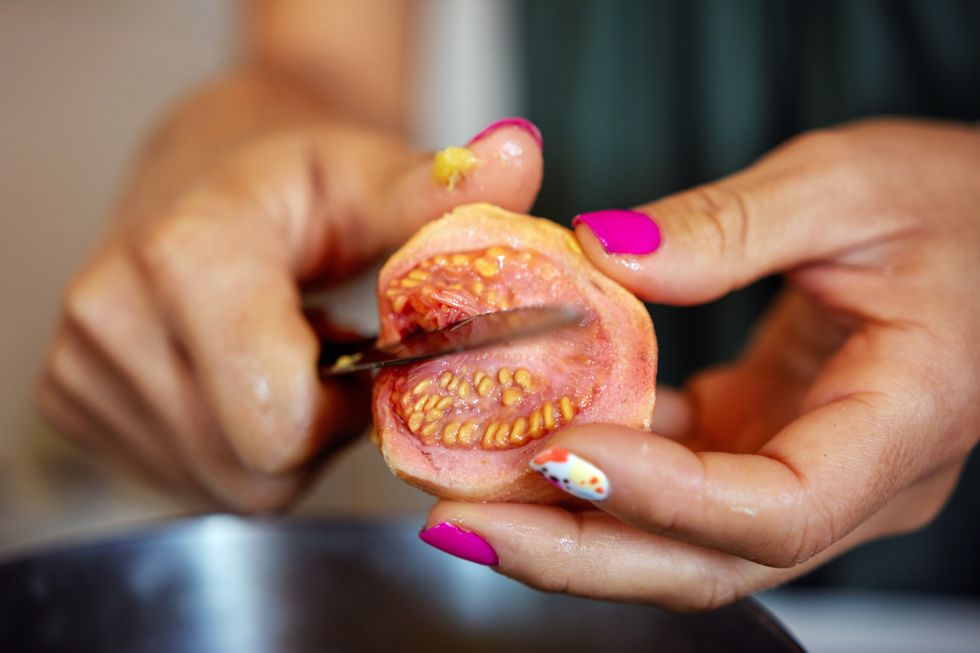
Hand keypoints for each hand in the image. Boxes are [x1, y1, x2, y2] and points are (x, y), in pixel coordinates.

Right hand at [35, 71, 543, 511]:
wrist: (205, 171)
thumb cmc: (294, 175)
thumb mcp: (370, 174)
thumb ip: (438, 194)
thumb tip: (519, 158)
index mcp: (186, 257)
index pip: (280, 422)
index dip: (346, 408)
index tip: (362, 353)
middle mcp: (112, 318)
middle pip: (255, 470)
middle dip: (317, 432)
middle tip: (329, 358)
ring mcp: (81, 367)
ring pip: (226, 486)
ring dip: (280, 441)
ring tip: (285, 359)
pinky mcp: (71, 402)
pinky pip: (191, 479)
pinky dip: (235, 447)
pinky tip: (241, 377)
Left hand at [424, 119, 979, 609]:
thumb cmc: (955, 203)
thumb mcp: (850, 186)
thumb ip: (730, 226)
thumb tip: (603, 256)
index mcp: (904, 423)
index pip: (779, 508)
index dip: (664, 497)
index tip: (560, 451)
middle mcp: (852, 481)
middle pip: (707, 561)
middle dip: (576, 551)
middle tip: (461, 521)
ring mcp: (801, 471)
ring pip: (678, 541)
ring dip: (567, 524)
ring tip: (464, 494)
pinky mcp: (760, 444)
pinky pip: (670, 483)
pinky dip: (593, 470)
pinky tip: (523, 439)